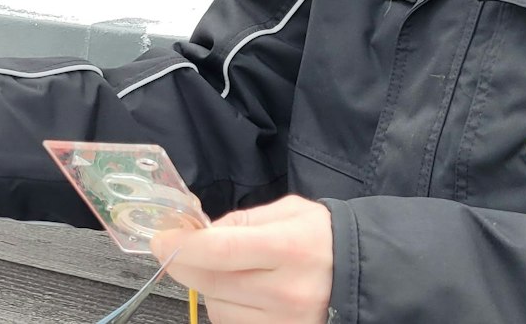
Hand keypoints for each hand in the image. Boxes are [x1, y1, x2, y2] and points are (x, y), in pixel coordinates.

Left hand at [150, 196, 333, 323]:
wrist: (364, 276)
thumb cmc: (324, 239)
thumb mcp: (290, 212)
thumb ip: (243, 220)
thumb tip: (199, 232)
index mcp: (290, 247)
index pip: (221, 249)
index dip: (183, 244)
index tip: (162, 238)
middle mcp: (288, 291)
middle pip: (211, 283)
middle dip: (184, 264)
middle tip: (175, 249)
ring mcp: (286, 323)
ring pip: (217, 309)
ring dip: (209, 289)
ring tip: (231, 272)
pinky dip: (227, 309)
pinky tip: (243, 294)